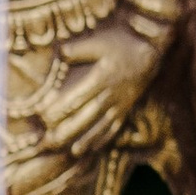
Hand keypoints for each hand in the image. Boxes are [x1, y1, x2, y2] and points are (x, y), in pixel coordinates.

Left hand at [35, 9, 166, 162]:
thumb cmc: (123, 46)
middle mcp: (110, 95)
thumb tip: (59, 52)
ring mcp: (120, 104)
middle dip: (69, 131)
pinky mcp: (126, 109)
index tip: (43, 117)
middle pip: (87, 116)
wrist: (151, 54)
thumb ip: (79, 49)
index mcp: (102, 78)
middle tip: (51, 142)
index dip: (60, 108)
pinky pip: (115, 127)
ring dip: (87, 140)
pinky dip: (104, 139)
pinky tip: (94, 148)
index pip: (77, 97)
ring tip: (73, 152)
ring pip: (101, 126)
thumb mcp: (101, 42)